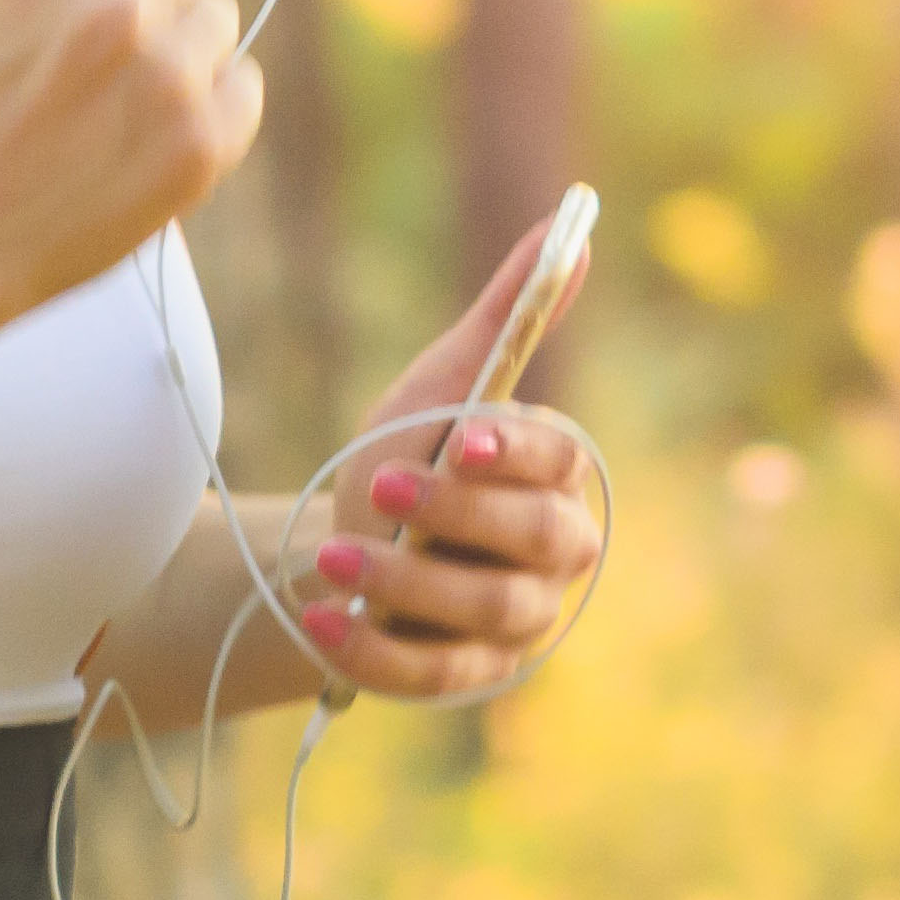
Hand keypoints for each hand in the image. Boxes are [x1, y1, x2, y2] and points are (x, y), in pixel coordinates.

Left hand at [290, 215, 603, 699]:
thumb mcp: (440, 386)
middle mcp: (554, 556)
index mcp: (555, 479)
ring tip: (334, 557)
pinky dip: (378, 650)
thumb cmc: (405, 458)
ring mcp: (517, 623)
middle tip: (377, 487)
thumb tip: (574, 224)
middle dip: (457, 515)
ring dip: (407, 583)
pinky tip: (325, 620)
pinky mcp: (468, 676)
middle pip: (535, 541)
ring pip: (485, 609)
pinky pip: (434, 674)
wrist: (338, 552)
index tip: (466, 437)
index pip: (560, 465)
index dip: (518, 453)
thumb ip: (507, 316)